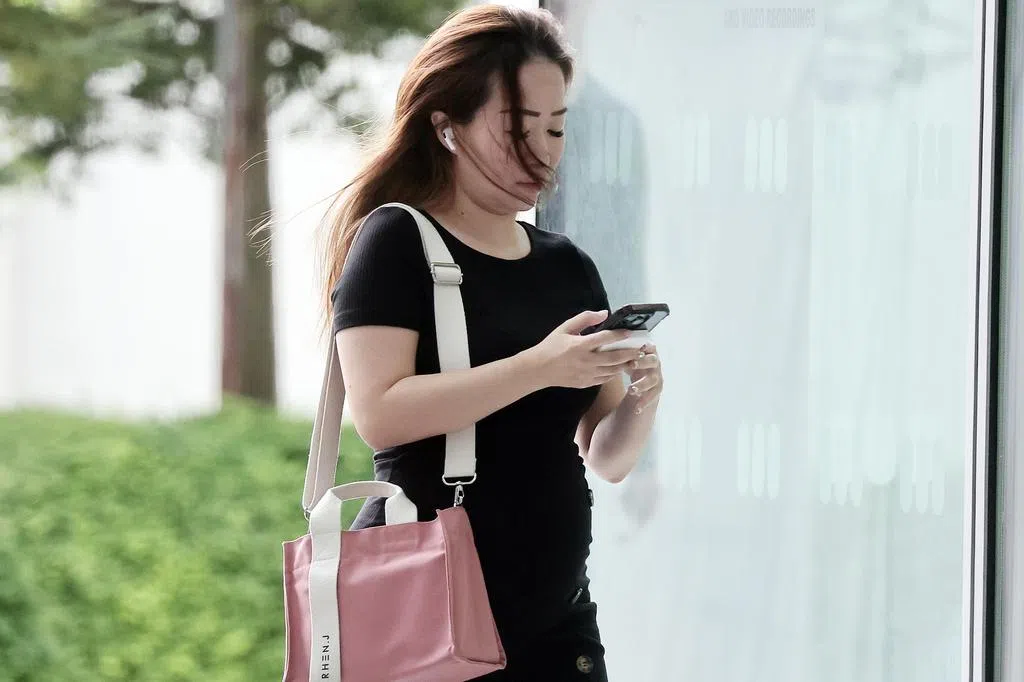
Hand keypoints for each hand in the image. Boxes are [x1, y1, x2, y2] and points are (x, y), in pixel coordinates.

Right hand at [522, 310, 640, 389]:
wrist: (539, 369)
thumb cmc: (551, 346)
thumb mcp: (565, 328)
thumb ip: (584, 319)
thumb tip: (604, 313)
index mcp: (581, 345)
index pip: (606, 338)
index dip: (620, 335)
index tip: (631, 333)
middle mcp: (586, 360)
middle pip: (614, 357)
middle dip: (630, 353)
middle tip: (642, 350)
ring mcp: (586, 374)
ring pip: (612, 370)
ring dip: (625, 365)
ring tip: (636, 361)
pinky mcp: (585, 383)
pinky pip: (604, 379)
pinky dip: (613, 374)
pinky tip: (619, 369)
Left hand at [623, 343, 662, 413]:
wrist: (642, 379)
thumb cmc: (632, 364)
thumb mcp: (628, 357)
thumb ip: (622, 354)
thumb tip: (603, 348)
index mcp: (648, 353)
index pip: (651, 347)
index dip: (647, 346)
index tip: (641, 346)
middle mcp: (655, 364)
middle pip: (653, 361)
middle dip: (643, 362)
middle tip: (631, 364)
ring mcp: (657, 377)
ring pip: (652, 380)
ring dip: (642, 384)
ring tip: (631, 389)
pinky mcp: (656, 390)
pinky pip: (652, 396)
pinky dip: (644, 402)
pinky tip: (636, 409)